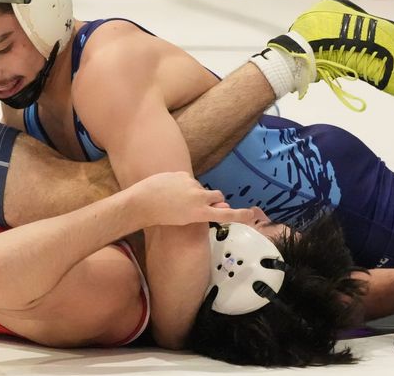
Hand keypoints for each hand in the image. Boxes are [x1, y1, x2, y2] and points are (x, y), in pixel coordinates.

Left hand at [129, 171, 255, 226]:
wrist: (142, 203)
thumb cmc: (161, 217)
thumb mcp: (185, 219)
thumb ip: (203, 212)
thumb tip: (219, 206)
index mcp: (200, 213)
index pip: (225, 213)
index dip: (240, 214)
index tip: (252, 214)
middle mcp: (199, 197)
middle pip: (218, 196)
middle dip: (215, 199)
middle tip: (202, 205)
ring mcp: (191, 185)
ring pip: (202, 188)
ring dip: (197, 192)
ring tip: (178, 199)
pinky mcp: (183, 175)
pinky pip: (188, 181)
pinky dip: (184, 185)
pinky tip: (171, 191)